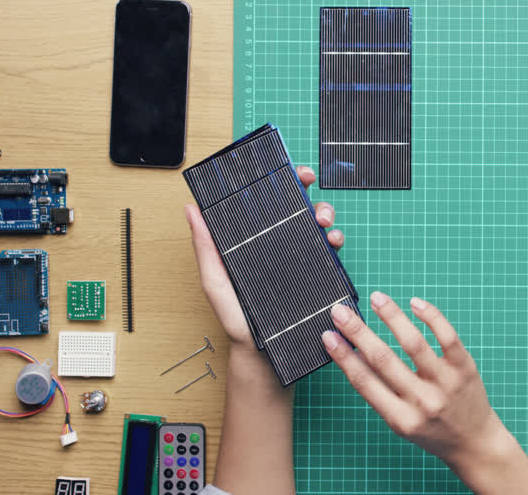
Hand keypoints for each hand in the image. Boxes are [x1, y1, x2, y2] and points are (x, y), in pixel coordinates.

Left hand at [186, 165, 344, 349]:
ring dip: (325, 214)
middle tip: (309, 190)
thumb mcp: (215, 283)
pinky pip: (332, 251)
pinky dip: (336, 240)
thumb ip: (206, 249)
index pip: (269, 206)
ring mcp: (301, 259)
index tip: (292, 172)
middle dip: (308, 192)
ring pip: (318, 225)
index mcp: (255, 242)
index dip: (281, 184)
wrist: (264, 355)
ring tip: (322, 221)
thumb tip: (191, 212)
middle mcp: (280, 246)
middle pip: (299, 209)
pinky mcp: (319, 275)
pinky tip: (332, 243)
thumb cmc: (237, 320)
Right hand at [322, 295, 515, 475]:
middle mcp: (422, 401)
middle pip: (383, 360)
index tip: (328, 336)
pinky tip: (414, 303)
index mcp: (400, 418)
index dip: (343, 357)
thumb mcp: (400, 421)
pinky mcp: (465, 368)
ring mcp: (445, 383)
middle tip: (340, 312)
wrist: (475, 442)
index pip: (365, 382)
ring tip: (377, 298)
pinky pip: (447, 337)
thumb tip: (355, 353)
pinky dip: (430, 316)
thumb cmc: (432, 429)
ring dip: (392, 317)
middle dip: (358, 332)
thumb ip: (380, 391)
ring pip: (414, 344)